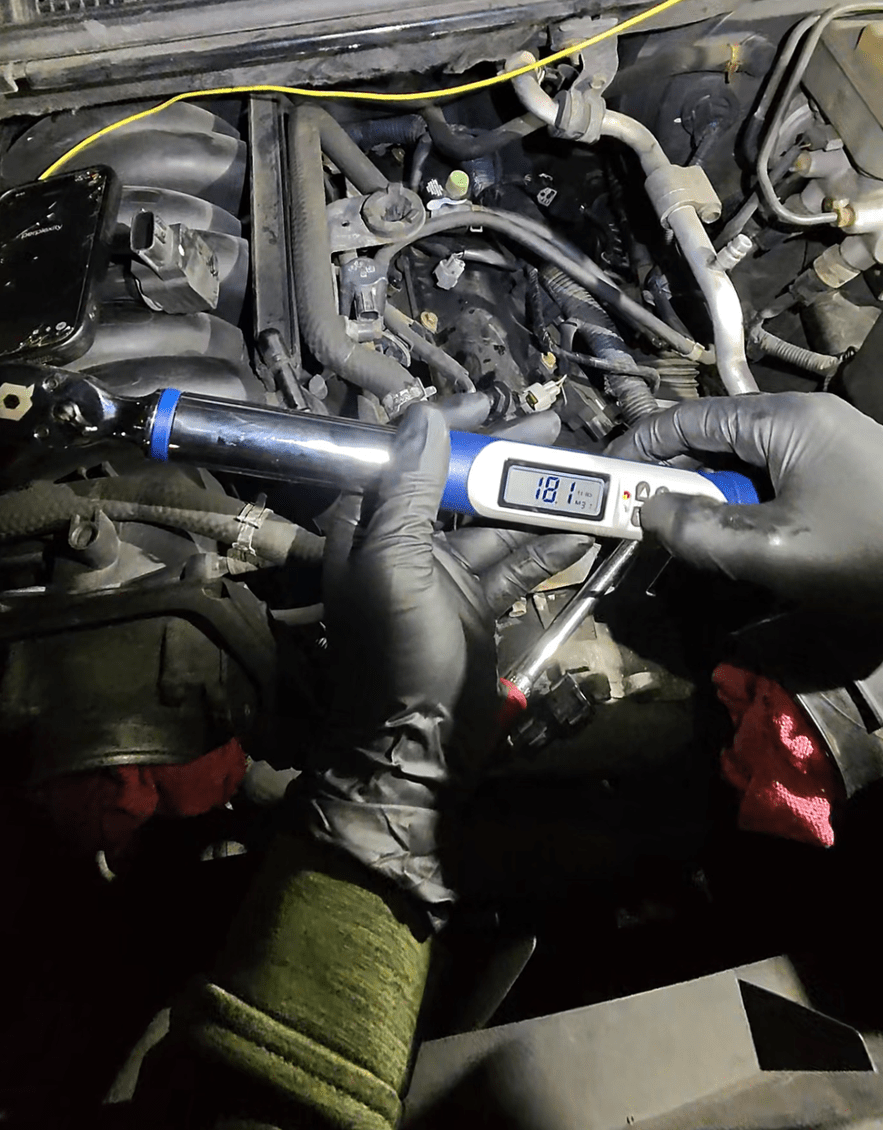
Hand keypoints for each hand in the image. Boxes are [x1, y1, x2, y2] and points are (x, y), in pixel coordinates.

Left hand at [302, 403, 590, 909]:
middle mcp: (402, 545)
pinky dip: (544, 548)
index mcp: (368, 529)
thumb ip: (410, 493)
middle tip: (553, 427)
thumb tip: (426, 417)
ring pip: (490, 523)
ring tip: (579, 469)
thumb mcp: (395, 568)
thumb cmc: (395, 654)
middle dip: (501, 456)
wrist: (414, 747)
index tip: (487, 404)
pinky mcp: (475, 605)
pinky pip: (513, 566)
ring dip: (532, 498)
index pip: (402, 458)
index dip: (441, 426)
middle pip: (454, 484)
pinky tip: (580, 528)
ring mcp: (442, 576)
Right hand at [608, 392, 882, 615]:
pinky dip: (746, 509)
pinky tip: (741, 544)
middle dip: (674, 477)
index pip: (691, 417)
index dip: (641, 444)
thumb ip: (701, 531)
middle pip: (717, 439)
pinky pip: (776, 484)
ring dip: (711, 499)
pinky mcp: (845, 479)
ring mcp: (830, 450)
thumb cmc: (871, 556)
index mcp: (786, 421)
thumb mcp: (775, 550)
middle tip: (641, 518)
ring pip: (746, 466)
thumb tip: (651, 513)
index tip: (605, 477)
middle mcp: (806, 423)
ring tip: (688, 537)